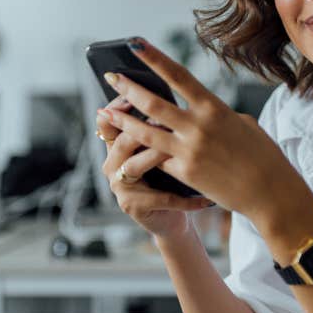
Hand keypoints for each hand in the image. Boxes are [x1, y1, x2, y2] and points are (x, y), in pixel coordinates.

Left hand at [96, 38, 308, 225]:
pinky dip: (144, 153)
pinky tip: (129, 149)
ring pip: (145, 132)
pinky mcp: (184, 173)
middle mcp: (198, 127)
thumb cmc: (262, 155)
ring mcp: (189, 152)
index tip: (135, 44)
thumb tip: (192, 110)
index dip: (154, 58)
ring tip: (105, 113)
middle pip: (153, 103)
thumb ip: (214, 114)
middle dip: (128, 89)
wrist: (270, 192)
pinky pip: (157, 159)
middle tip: (110, 77)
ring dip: (122, 121)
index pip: (178, 76)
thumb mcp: (242, 124)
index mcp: (214, 108)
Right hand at [96, 96, 214, 238]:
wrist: (173, 217)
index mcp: (116, 147)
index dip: (117, 107)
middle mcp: (112, 165)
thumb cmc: (172, 176)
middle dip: (144, 128)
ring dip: (158, 156)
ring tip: (181, 152)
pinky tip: (205, 198)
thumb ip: (162, 126)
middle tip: (167, 120)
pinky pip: (161, 197)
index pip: (107, 122)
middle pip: (122, 140)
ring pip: (135, 165)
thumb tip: (174, 97)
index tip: (137, 94)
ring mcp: (120, 187)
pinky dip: (185, 199)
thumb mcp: (165, 148)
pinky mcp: (133, 207)